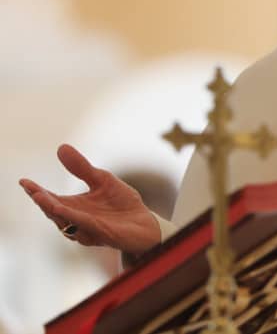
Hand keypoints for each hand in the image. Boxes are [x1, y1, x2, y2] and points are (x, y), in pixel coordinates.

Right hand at [19, 144, 161, 254]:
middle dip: (42, 201)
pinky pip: (86, 227)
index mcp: (74, 208)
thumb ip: (82, 168)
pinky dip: (75, 218)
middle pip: (54, 212)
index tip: (24, 182)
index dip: (37, 192)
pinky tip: (66, 210)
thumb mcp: (102, 180)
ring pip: (66, 222)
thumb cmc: (123, 205)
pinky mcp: (103, 235)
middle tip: (31, 190)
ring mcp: (88, 230)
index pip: (51, 200)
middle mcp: (77, 221)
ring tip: (42, 198)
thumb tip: (61, 147)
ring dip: (54, 210)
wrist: (146, 224)